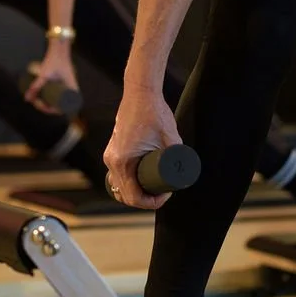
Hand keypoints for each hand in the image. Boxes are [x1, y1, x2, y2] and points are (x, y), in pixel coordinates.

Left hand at [24, 40, 78, 114]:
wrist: (59, 49)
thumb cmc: (56, 61)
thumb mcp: (45, 75)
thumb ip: (36, 86)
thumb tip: (27, 99)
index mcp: (71, 91)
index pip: (61, 109)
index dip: (49, 110)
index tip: (39, 104)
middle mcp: (71, 91)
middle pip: (58, 107)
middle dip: (45, 107)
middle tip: (35, 101)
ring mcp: (67, 88)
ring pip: (56, 101)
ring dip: (46, 102)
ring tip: (36, 98)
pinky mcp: (63, 84)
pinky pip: (56, 95)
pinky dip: (49, 98)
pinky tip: (41, 97)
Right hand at [103, 86, 181, 209]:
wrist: (140, 93)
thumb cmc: (154, 113)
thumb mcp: (171, 138)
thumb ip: (179, 155)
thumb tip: (185, 172)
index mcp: (122, 162)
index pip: (133, 197)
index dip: (152, 203)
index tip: (167, 195)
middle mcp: (111, 161)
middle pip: (124, 195)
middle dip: (144, 199)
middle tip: (163, 193)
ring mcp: (110, 156)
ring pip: (119, 186)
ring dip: (135, 192)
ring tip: (155, 188)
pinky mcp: (113, 150)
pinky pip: (118, 175)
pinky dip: (128, 183)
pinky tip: (141, 182)